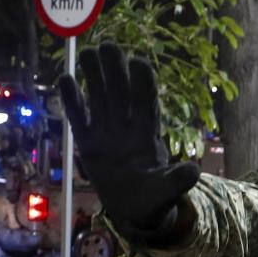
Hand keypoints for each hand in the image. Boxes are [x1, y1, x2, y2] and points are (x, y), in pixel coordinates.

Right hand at [57, 42, 198, 233]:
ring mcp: (107, 133)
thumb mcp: (168, 190)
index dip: (143, 82)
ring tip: (87, 52)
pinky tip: (64, 78)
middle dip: (117, 69)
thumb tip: (193, 171)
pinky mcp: (88, 144)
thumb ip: (177, 180)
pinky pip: (79, 118)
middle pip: (122, 92)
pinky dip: (72, 101)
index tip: (137, 63)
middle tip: (108, 45)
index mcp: (149, 134)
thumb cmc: (155, 197)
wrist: (136, 211)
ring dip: (94, 76)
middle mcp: (128, 127)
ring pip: (100, 98)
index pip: (147, 101)